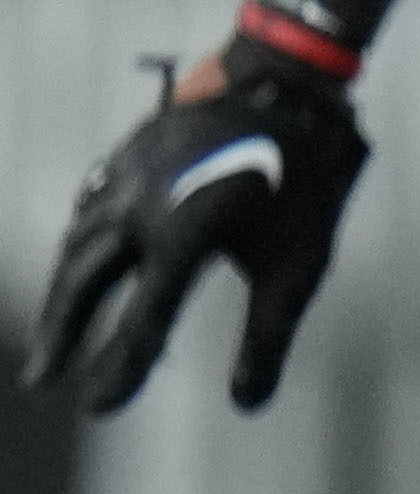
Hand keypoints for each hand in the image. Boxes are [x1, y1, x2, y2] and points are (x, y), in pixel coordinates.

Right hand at [30, 35, 367, 413]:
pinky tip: (73, 275)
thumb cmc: (303, 184)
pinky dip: (75, 252)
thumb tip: (247, 404)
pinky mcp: (120, 158)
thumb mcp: (299, 265)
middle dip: (62, 333)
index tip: (99, 407)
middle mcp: (143, 204)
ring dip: (61, 296)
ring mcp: (125, 175)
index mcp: (189, 232)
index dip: (121, 366)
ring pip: (77, 246)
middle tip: (41, 382)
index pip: (146, 317)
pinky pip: (86, 214)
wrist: (286, 86)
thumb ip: (270, 336)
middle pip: (85, 281)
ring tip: (52, 342)